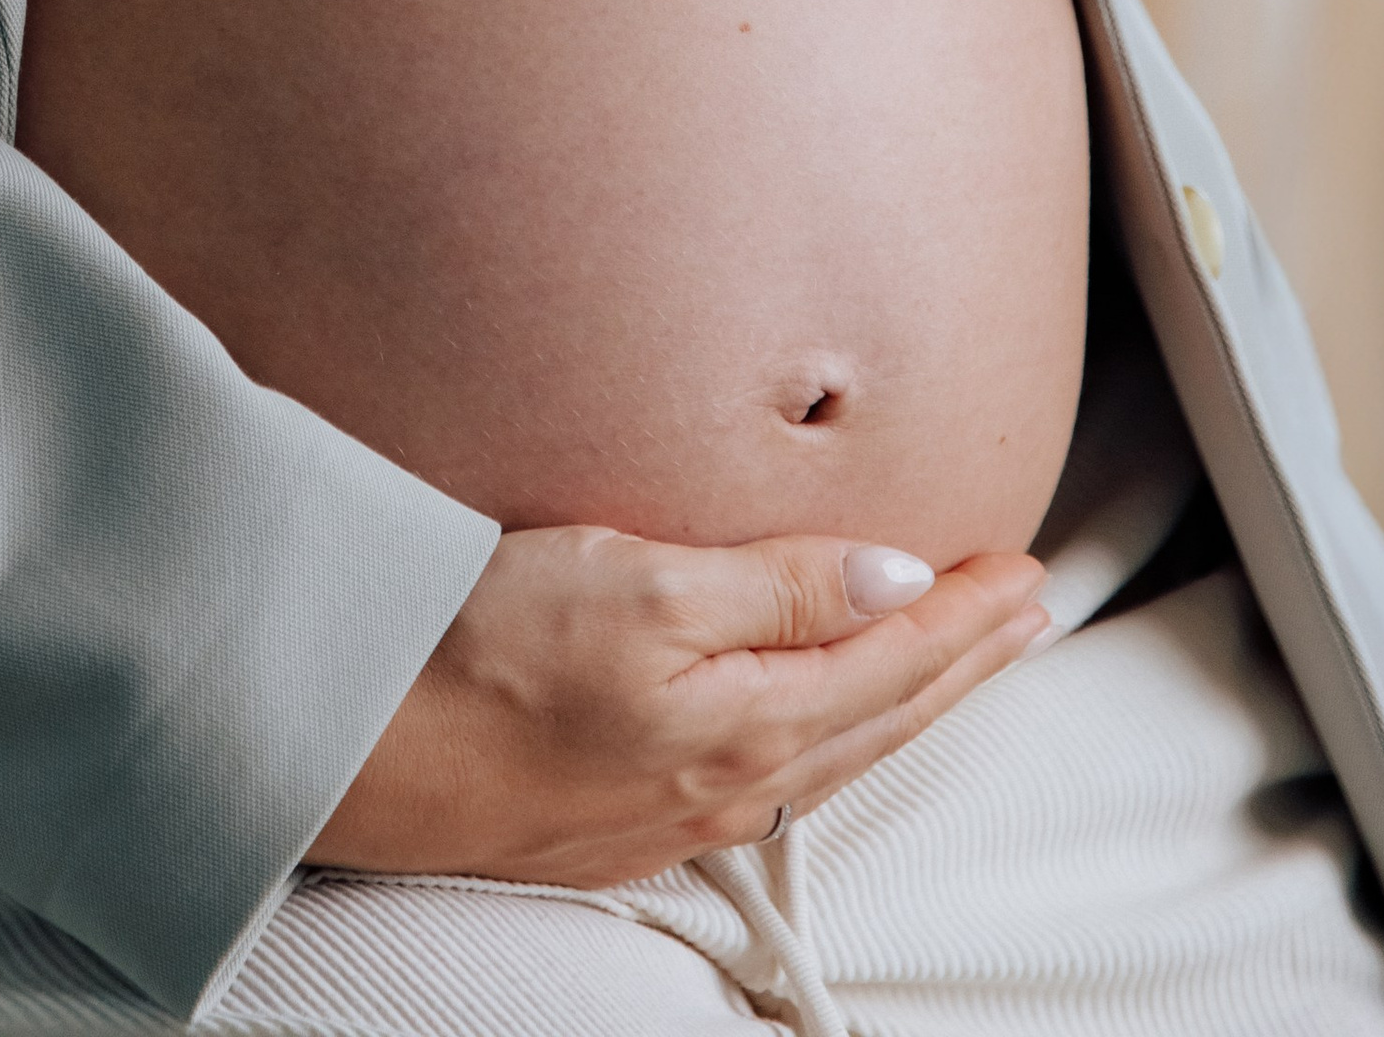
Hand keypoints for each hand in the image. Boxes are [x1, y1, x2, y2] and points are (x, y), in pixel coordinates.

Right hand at [311, 519, 1049, 884]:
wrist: (357, 747)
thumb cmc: (480, 650)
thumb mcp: (637, 583)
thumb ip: (772, 585)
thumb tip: (896, 582)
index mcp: (748, 721)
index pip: (894, 656)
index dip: (967, 612)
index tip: (1025, 568)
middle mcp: (728, 780)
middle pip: (881, 714)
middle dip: (961, 660)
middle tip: (1026, 613)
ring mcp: (675, 808)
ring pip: (832, 750)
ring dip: (904, 698)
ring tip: (951, 660)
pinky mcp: (622, 814)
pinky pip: (771, 772)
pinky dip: (829, 730)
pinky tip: (820, 717)